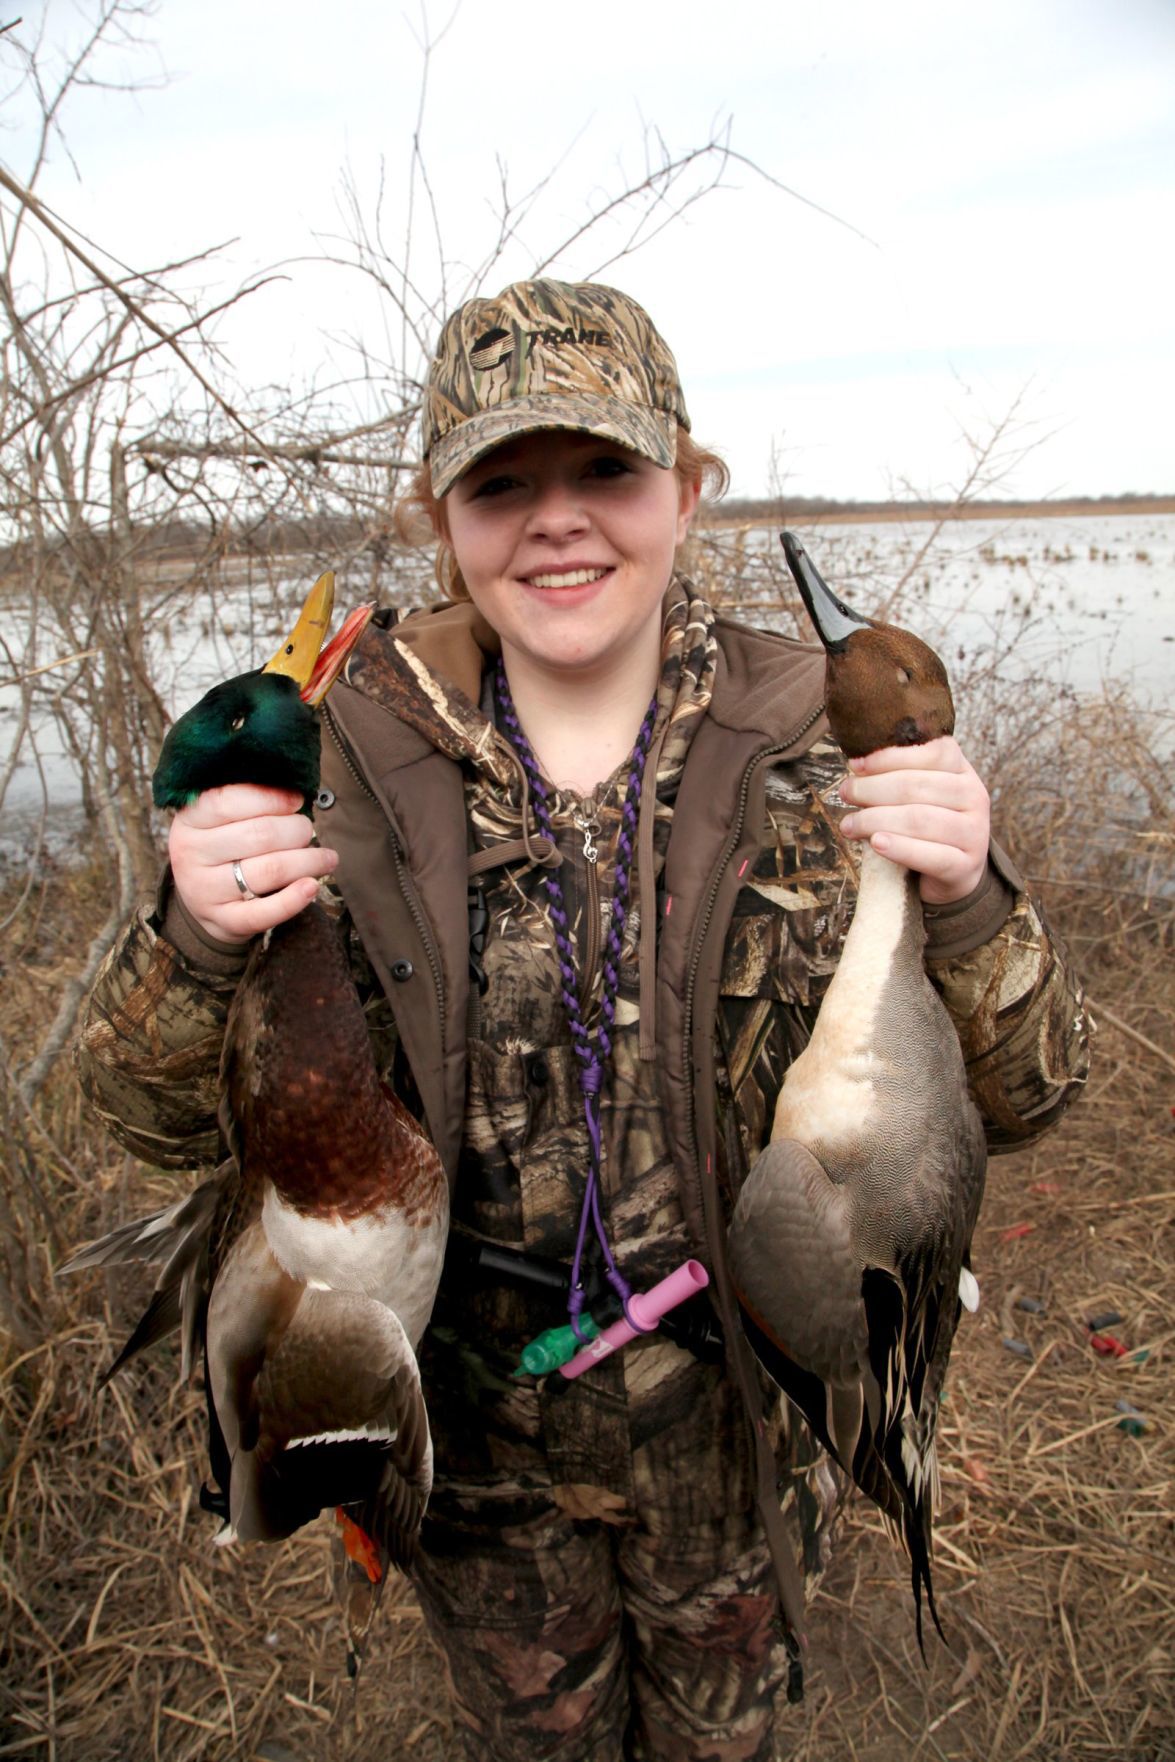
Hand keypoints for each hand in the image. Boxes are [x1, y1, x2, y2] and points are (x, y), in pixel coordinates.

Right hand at [168, 784, 337, 942]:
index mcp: (189, 819)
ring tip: (327, 858)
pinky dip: (293, 900)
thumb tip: (295, 790)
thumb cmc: (221, 847)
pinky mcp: (222, 921)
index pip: (228, 802)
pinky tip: (312, 887)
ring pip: (269, 871)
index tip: (297, 800)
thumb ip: (247, 801)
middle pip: (259, 835)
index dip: (271, 798)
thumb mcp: (217, 819)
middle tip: (309, 831)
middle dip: (296, 830)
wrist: (201, 901)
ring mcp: (204, 891)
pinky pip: (262, 913)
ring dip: (308, 861)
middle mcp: (191, 854)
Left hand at [838, 736, 989, 905]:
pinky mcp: (966, 866)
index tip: (855, 766)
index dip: (889, 757)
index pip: (931, 753)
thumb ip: (897, 777)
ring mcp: (975, 833)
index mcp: (962, 771)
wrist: (956, 872)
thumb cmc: (927, 827)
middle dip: (873, 788)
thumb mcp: (919, 795)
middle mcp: (974, 796)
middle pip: (917, 786)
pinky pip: (930, 856)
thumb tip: (856, 769)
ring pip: (919, 819)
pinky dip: (899, 848)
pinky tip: (876, 843)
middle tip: (846, 794)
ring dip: (875, 820)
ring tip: (849, 825)